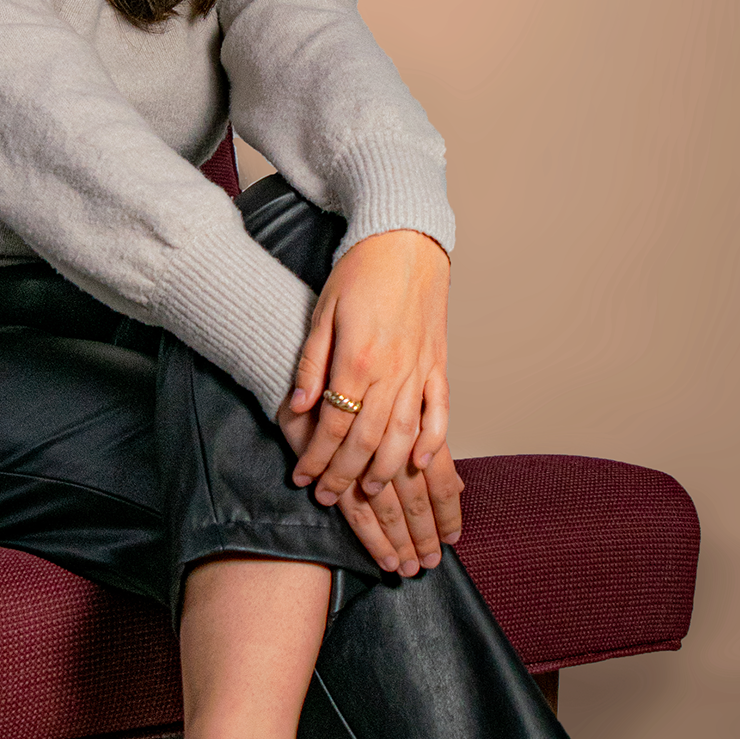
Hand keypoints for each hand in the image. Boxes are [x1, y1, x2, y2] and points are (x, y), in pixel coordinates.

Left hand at [274, 229, 462, 576]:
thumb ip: (311, 363)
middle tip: (327, 497)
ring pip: (404, 435)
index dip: (315, 458)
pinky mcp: (439, 364)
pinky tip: (421, 464)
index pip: (332, 425)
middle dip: (344, 475)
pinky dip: (433, 442)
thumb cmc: (359, 272)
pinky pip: (440, 412)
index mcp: (358, 359)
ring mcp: (420, 370)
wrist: (406, 241)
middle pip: (366, 440)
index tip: (301, 478)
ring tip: (367, 492)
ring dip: (385, 470)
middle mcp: (392, 371)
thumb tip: (299, 407)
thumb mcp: (322, 312)